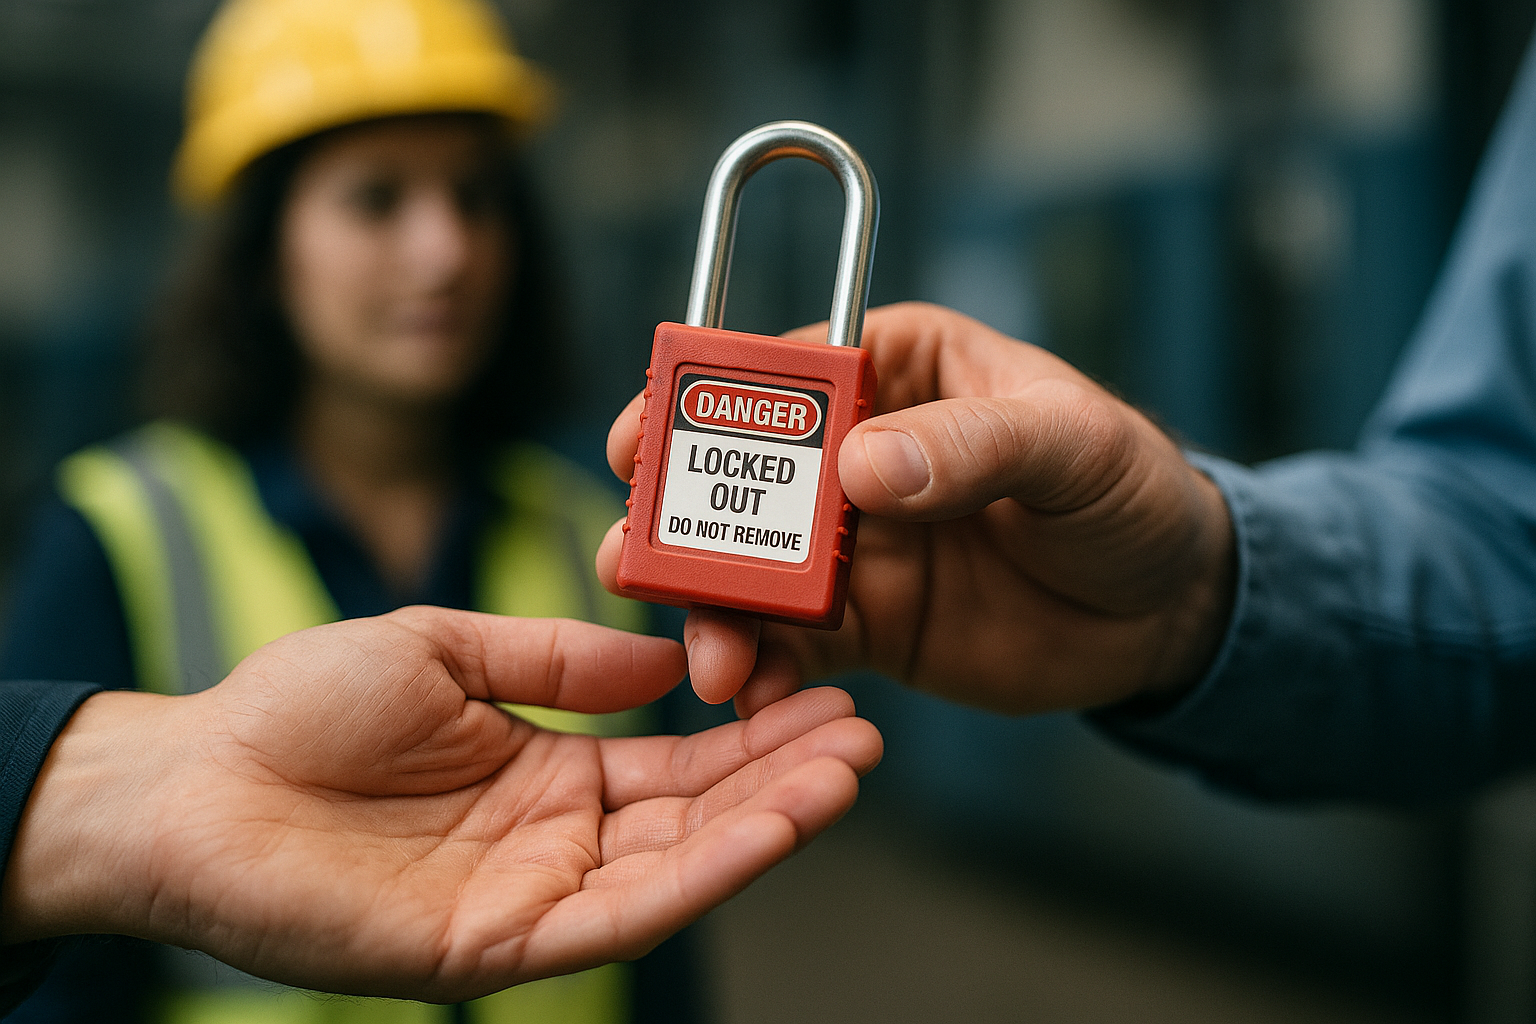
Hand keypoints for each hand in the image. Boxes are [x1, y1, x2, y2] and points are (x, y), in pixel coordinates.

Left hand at [3, 607, 881, 1000]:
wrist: (192, 777)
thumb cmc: (300, 707)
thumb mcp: (447, 648)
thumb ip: (558, 660)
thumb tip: (662, 659)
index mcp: (549, 770)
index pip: (678, 760)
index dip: (754, 734)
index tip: (826, 693)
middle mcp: (556, 840)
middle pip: (697, 816)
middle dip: (784, 778)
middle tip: (867, 737)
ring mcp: (531, 897)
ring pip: (675, 870)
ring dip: (764, 827)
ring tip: (845, 777)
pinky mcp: (495, 947)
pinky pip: (616, 916)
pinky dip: (698, 877)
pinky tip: (763, 833)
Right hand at [598, 302, 1234, 715]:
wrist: (1170, 612)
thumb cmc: (1133, 491)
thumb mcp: (1074, 444)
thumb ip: (975, 445)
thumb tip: (864, 468)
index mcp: (900, 372)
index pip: (784, 373)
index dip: (704, 401)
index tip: (644, 440)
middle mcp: (858, 454)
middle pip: (743, 477)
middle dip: (681, 517)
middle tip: (637, 562)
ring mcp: (853, 544)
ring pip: (752, 570)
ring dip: (712, 608)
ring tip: (709, 656)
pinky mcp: (864, 624)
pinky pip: (794, 644)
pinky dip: (764, 667)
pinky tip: (752, 693)